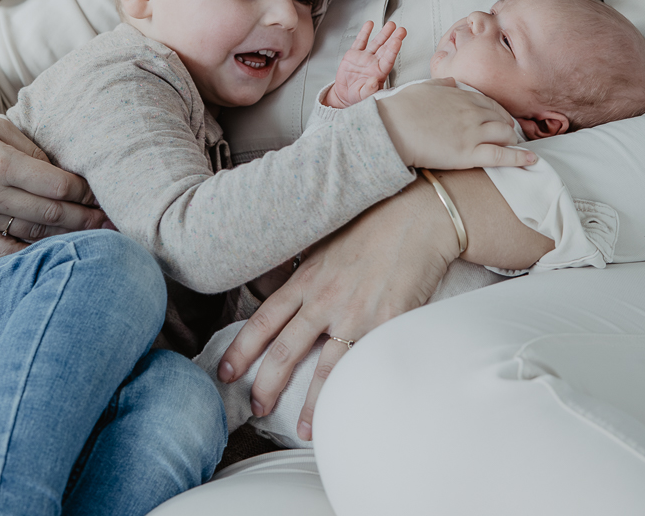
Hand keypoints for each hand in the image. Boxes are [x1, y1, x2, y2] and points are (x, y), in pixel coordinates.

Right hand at [0, 103, 106, 254]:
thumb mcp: (0, 127)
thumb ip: (34, 152)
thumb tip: (67, 174)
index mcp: (0, 164)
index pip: (58, 185)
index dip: (85, 191)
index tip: (103, 192)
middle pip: (52, 214)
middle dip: (86, 217)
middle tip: (111, 220)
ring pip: (33, 234)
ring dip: (67, 236)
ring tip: (94, 235)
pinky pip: (4, 250)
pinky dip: (31, 252)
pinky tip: (56, 252)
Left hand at [217, 179, 455, 440]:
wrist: (418, 216)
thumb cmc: (372, 223)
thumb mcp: (326, 241)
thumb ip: (304, 268)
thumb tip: (281, 283)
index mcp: (307, 279)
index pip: (263, 320)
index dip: (241, 349)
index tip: (226, 371)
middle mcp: (325, 299)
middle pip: (285, 351)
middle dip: (265, 385)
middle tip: (255, 408)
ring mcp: (357, 314)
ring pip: (324, 369)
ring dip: (312, 403)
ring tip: (305, 428)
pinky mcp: (388, 322)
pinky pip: (368, 365)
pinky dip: (358, 391)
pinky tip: (354, 409)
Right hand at [325, 21, 406, 108]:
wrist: (344, 95)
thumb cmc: (357, 97)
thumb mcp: (363, 96)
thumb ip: (369, 90)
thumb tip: (374, 81)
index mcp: (379, 73)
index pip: (388, 59)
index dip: (393, 50)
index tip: (398, 40)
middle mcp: (374, 63)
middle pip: (385, 48)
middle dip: (393, 38)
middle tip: (401, 30)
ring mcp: (364, 57)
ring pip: (376, 42)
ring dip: (383, 33)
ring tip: (391, 24)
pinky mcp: (353, 54)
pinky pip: (360, 41)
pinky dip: (364, 32)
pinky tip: (370, 24)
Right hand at [376, 79, 536, 168]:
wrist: (392, 128)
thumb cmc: (403, 108)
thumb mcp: (424, 87)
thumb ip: (442, 84)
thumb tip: (453, 82)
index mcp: (461, 96)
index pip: (489, 102)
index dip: (497, 111)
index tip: (500, 117)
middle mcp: (471, 112)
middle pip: (501, 118)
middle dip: (507, 125)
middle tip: (509, 133)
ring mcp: (472, 133)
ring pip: (505, 135)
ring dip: (511, 140)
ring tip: (514, 146)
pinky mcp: (469, 153)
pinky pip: (501, 156)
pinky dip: (520, 158)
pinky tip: (531, 159)